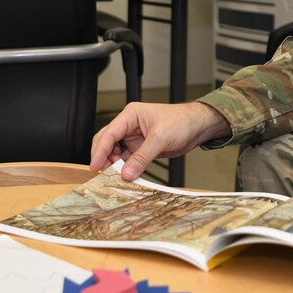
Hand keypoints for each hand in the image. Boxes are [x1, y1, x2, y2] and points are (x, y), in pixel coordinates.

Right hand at [89, 101, 230, 180]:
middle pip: (107, 142)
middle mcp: (129, 125)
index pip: (109, 133)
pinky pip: (127, 159)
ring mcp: (134, 137)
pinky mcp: (141, 148)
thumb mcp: (160, 138)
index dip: (100, 150)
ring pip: (115, 152)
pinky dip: (125, 168)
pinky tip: (125, 177)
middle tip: (101, 175)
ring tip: (113, 178)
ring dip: (114, 165)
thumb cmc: (181, 121)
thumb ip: (142, 157)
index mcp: (130, 115)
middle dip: (103, 158)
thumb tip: (126, 173)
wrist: (198, 126)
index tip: (94, 166)